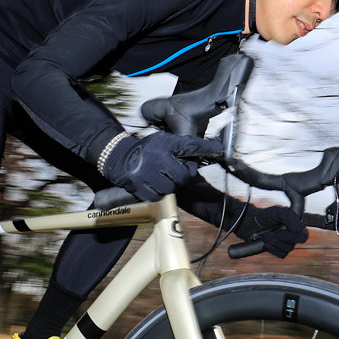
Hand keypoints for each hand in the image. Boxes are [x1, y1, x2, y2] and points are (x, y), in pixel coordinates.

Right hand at [101, 132, 223, 201]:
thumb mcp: (164, 141)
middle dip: (180, 175)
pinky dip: (158, 193)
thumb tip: (211, 150)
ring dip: (169, 185)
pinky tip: (153, 183)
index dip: (205, 148)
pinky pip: (159, 197)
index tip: (219, 149)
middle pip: (183, 175)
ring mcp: (146, 174)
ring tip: (160, 176)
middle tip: (172, 171)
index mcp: (163, 144)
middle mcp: (156, 158)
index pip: (189, 146)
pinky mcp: (139, 188)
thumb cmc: (147, 150)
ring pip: (171, 188)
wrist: (120, 158)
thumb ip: (183, 146)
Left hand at [234, 204, 307, 257]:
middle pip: (296, 243)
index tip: (278, 232)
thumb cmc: (262, 216)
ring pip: (287, 249)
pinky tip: (265, 243)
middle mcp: (293, 233)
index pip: (303, 234)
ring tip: (264, 236)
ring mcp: (287, 242)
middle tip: (268, 234)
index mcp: (295, 223)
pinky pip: (281, 254)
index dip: (291, 236)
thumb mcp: (276, 212)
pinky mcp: (279, 250)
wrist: (248, 224)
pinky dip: (272, 249)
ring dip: (273, 243)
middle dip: (280, 240)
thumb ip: (289, 217)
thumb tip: (298, 230)